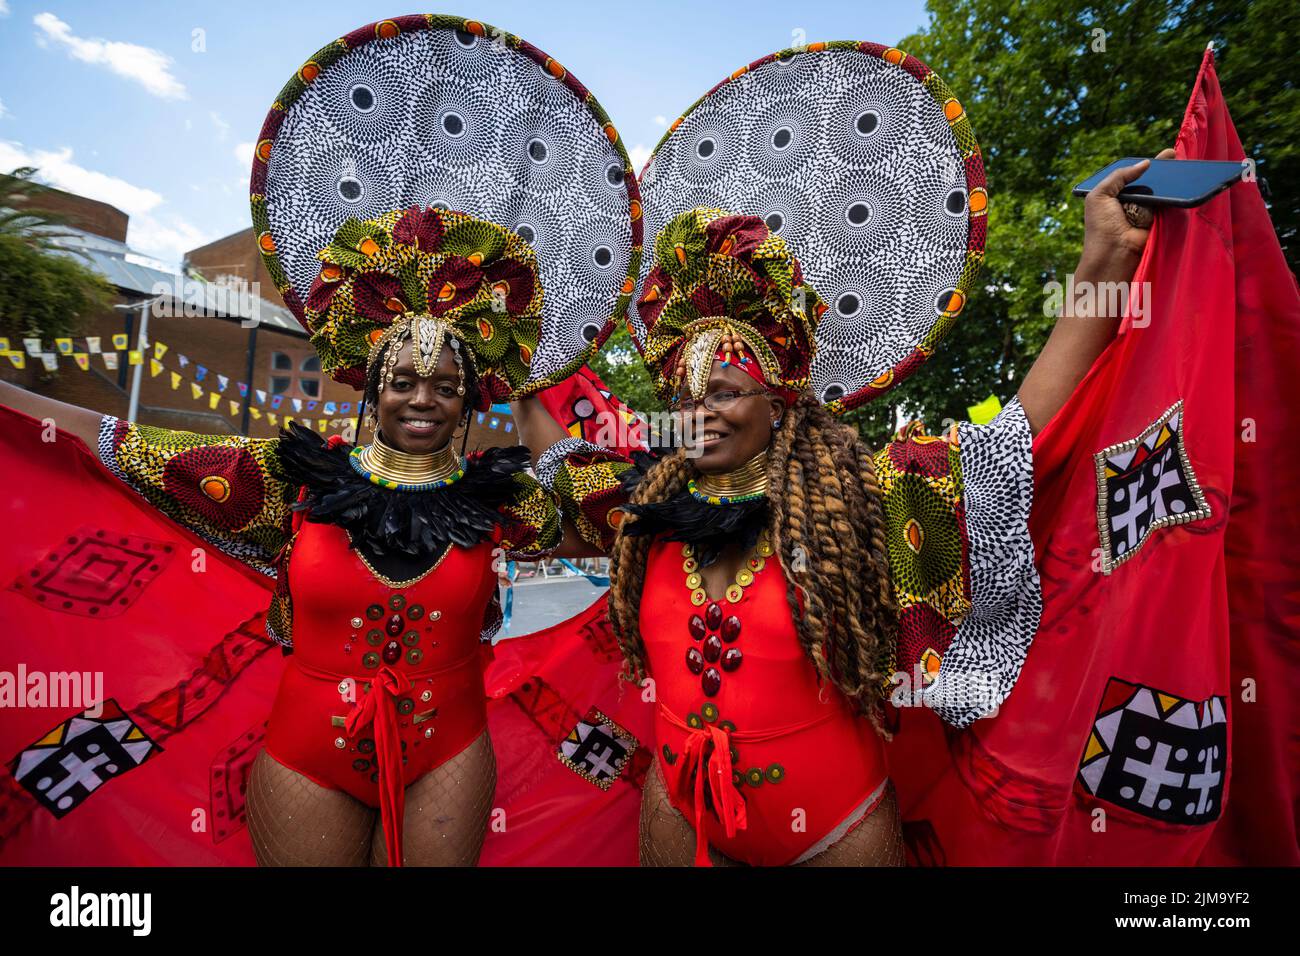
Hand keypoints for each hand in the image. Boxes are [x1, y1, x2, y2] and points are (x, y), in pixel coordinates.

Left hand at [1081, 147, 1176, 271]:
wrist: (1115, 252)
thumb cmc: (1101, 225)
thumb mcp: (1100, 195)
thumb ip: (1118, 176)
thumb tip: (1145, 163)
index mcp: (1114, 195)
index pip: (1133, 175)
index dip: (1147, 166)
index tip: (1163, 155)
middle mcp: (1132, 202)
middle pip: (1150, 181)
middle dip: (1163, 170)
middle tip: (1175, 156)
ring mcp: (1147, 210)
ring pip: (1162, 191)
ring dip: (1171, 180)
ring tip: (1182, 165)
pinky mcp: (1160, 219)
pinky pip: (1170, 202)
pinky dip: (1175, 194)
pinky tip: (1185, 181)